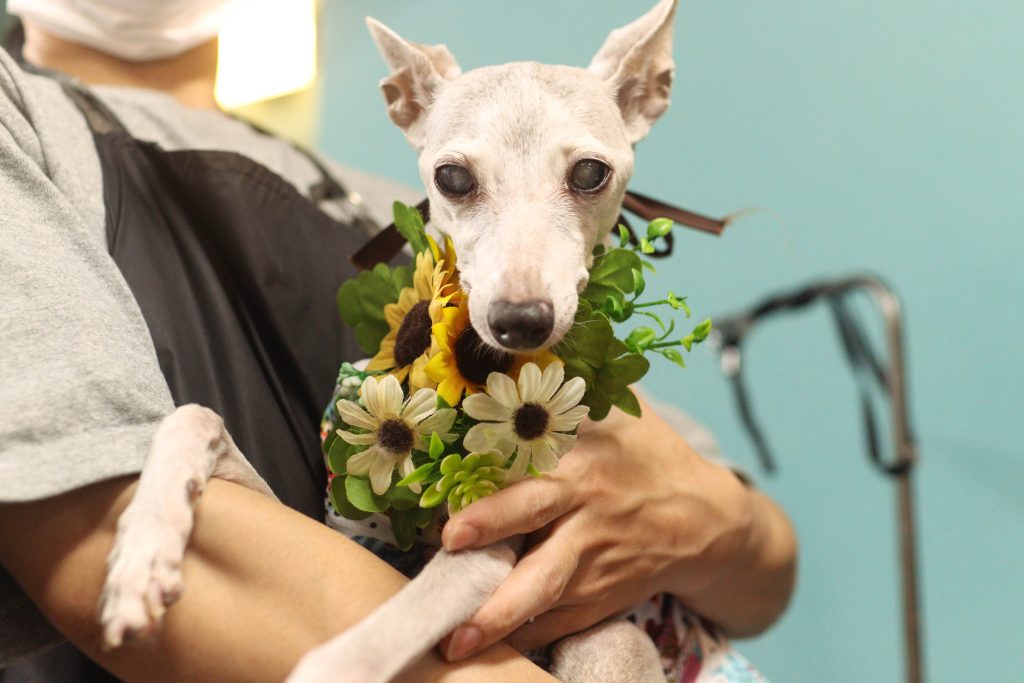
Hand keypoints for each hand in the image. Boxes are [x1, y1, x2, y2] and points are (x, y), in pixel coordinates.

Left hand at [439, 396, 782, 661]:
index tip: (452, 510)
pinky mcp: (600, 598)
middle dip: (493, 535)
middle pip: (537, 525)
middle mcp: (587, 513)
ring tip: (456, 643)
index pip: (535, 473)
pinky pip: (559, 622)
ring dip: (499, 617)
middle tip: (449, 547)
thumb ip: (573, 385)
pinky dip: (525, 636)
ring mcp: (594, 561)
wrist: (709, 521)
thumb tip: (518, 349)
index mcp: (585, 464)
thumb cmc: (652, 457)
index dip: (494, 491)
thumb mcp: (621, 412)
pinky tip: (486, 651)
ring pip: (544, 591)